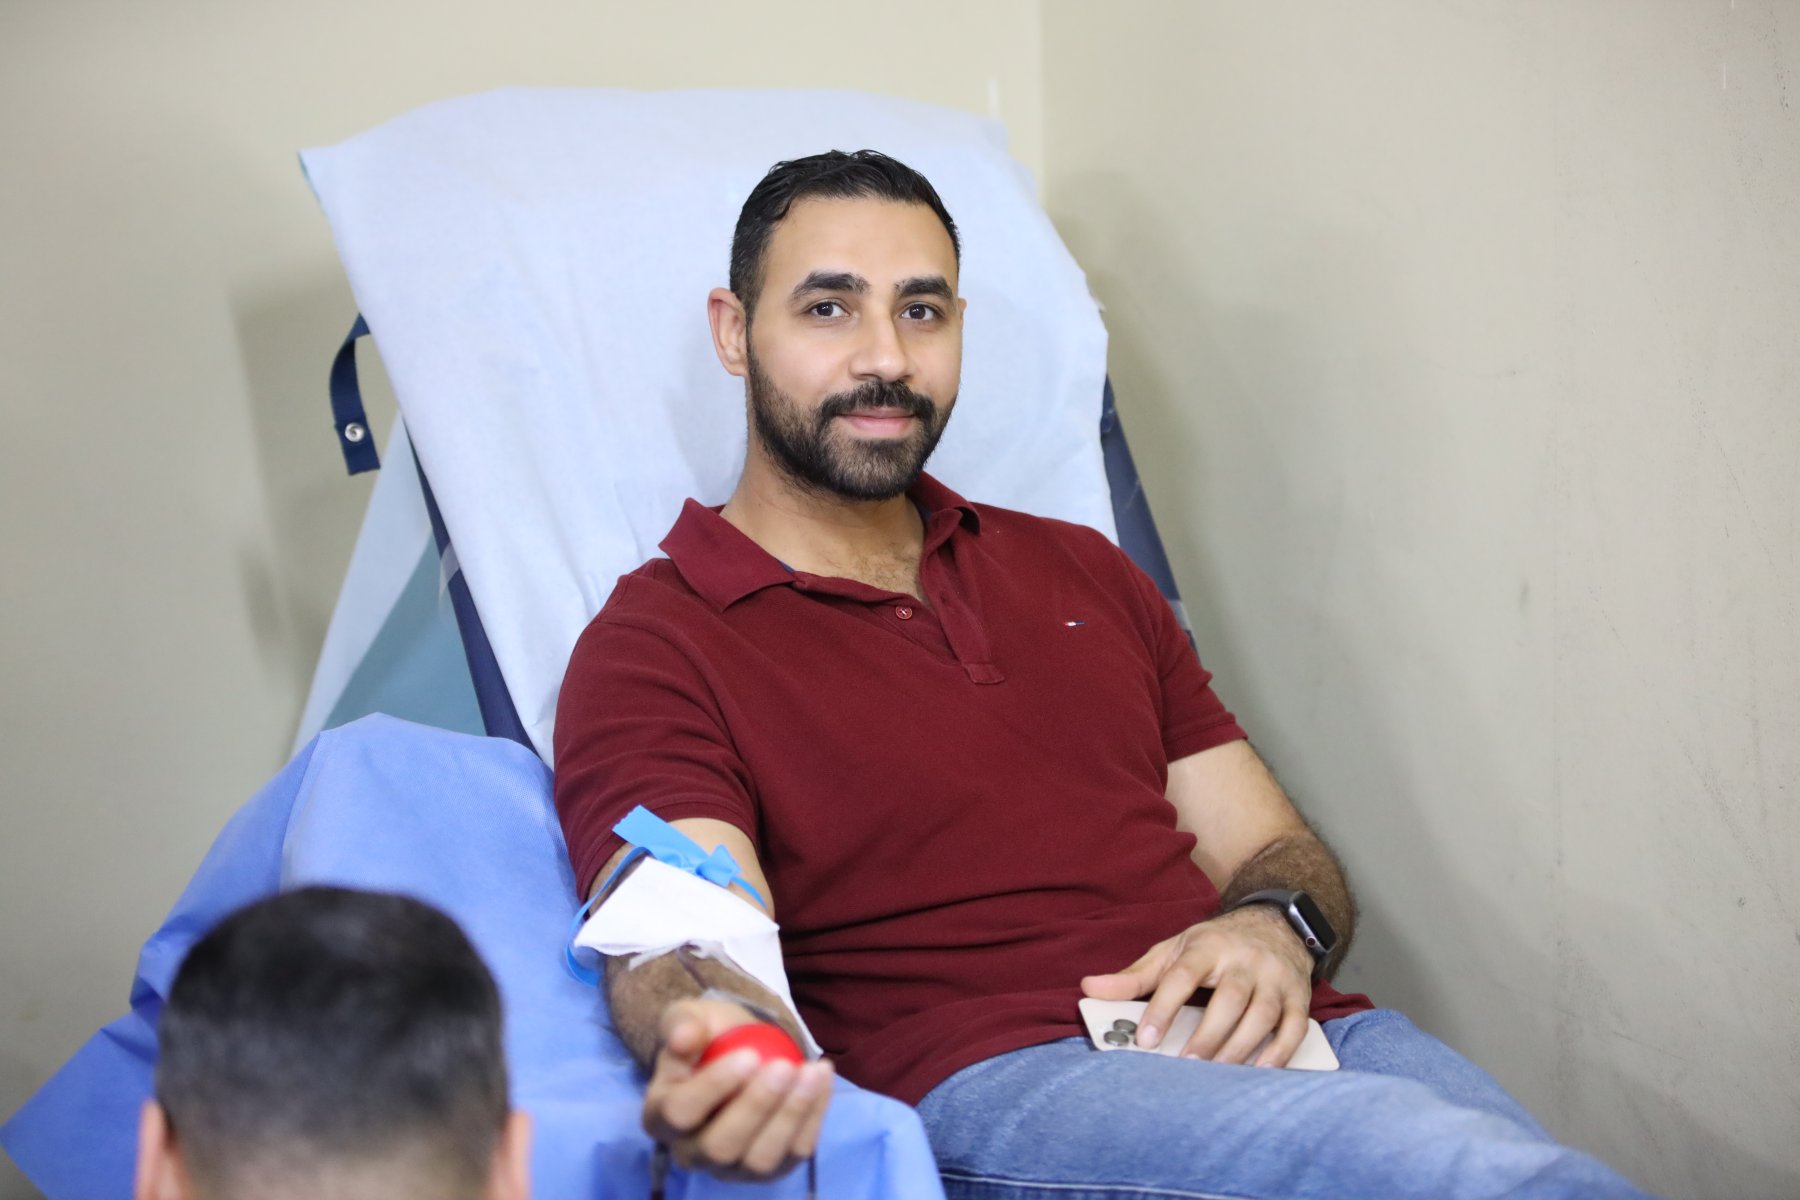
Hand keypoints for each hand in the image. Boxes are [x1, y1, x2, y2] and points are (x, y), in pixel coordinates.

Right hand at [641, 997, 834, 1180]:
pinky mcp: (771, 1168)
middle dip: (757, 1106)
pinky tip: (821, 1079)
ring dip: (791, 1115)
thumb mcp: (690, 1017)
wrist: (741, 1051)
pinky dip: (813, 1117)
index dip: (713, 1087)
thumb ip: (683, 1023)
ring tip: (812, 1072)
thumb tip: (684, 1039)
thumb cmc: (709, 1037)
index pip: (680, 1113)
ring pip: (760, 1160)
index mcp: (661, 1116)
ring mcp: (732, 1167)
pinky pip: (794, 1153)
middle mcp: (691, 1152)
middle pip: (720, 1148)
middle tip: (785, 1067)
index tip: (749, 1055)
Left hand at [1080, 907, 1313, 1067]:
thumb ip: (1135, 976)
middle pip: (1228, 999)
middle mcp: (1245, 960)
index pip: (1182, 977)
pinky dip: (1279, 1052)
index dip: (1163, 1007)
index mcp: (1207, 947)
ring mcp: (1275, 979)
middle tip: (1184, 1064)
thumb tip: (1091, 988)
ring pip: (1261, 1016)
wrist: (1275, 924)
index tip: (1145, 1038)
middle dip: (1206, 1035)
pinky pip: (1293, 1028)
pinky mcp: (1298, 997)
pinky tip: (1259, 1071)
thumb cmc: (1216, 945)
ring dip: (1239, 1047)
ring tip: (1215, 1073)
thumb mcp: (1174, 951)